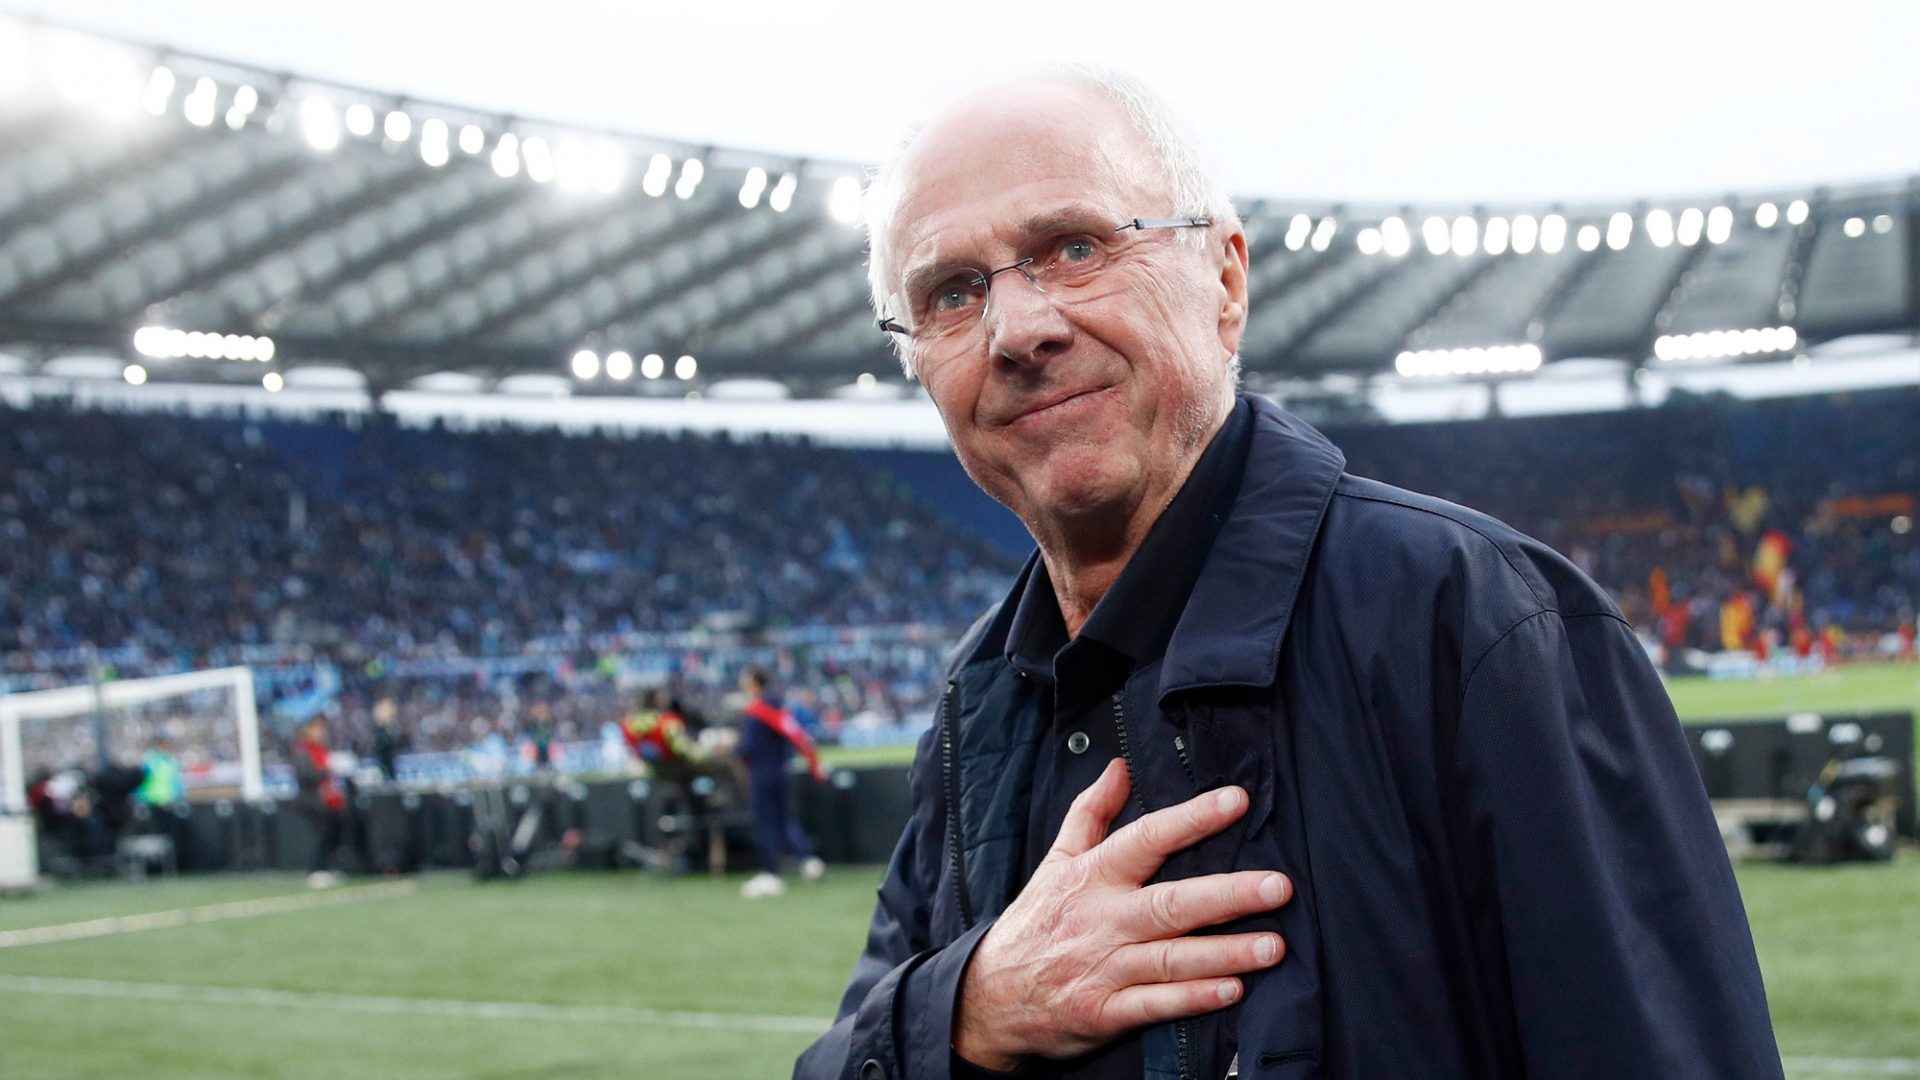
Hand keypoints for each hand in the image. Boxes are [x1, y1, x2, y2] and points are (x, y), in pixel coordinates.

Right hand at [952, 758, 1291, 1069]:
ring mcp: (1104, 967)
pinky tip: (1232, 991)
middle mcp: (1102, 919)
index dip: (1192, 818)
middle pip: (1170, 902)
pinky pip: (1155, 1005)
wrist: (989, 997)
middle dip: (1228, 894)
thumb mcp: (1056, 861)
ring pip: (1171, 957)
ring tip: (1273, 946)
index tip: (1236, 801)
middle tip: (1278, 886)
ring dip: (1225, 952)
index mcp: (1092, 876)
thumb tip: (1118, 766)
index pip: (1147, 839)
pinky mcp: (1105, 1012)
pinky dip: (1193, 999)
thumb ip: (1091, 812)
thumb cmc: (1034, 923)